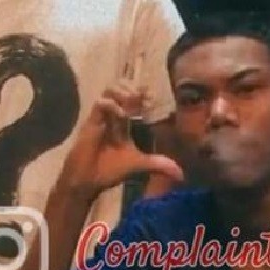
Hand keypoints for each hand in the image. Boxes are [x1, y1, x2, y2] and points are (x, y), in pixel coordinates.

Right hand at [58, 82, 183, 197]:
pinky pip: (100, 104)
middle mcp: (112, 116)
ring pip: (109, 91)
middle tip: (143, 98)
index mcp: (123, 122)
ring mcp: (101, 117)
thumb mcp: (139, 165)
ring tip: (132, 101)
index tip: (152, 96)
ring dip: (122, 92)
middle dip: (133, 88)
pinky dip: (112, 106)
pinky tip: (121, 115)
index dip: (142, 93)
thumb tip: (181, 175)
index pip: (132, 98)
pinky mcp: (91, 122)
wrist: (87, 181)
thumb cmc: (110, 170)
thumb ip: (158, 165)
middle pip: (119, 88)